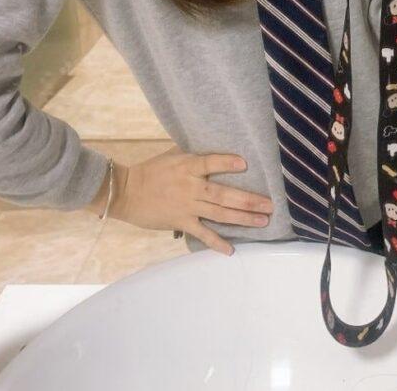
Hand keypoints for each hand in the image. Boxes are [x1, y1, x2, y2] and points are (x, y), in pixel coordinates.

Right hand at [110, 145, 273, 255]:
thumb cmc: (151, 171)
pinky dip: (216, 242)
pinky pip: (202, 233)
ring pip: (219, 213)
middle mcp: (190, 186)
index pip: (210, 162)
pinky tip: (231, 249)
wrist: (127, 192)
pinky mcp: (181, 221)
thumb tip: (215, 146)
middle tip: (270, 204)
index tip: (245, 163)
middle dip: (248, 200)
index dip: (227, 163)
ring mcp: (187, 205)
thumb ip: (193, 154)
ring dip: (242, 218)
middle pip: (223, 194)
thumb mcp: (172, 155)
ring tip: (262, 221)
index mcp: (188, 166)